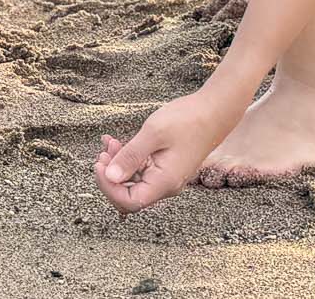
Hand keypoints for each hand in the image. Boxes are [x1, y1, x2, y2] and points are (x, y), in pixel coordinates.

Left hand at [93, 90, 235, 213]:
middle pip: (129, 195)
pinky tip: (119, 142)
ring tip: (110, 142)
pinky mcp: (166, 167)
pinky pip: (141, 170)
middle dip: (111, 175)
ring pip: (133, 181)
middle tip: (104, 151)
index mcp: (164, 183)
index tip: (100, 164)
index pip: (129, 201)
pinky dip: (128, 158)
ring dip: (118, 164)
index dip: (109, 187)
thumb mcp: (153, 134)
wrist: (214, 112)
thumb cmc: (187, 121)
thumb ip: (130, 156)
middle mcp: (166, 185)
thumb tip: (110, 176)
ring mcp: (166, 177)